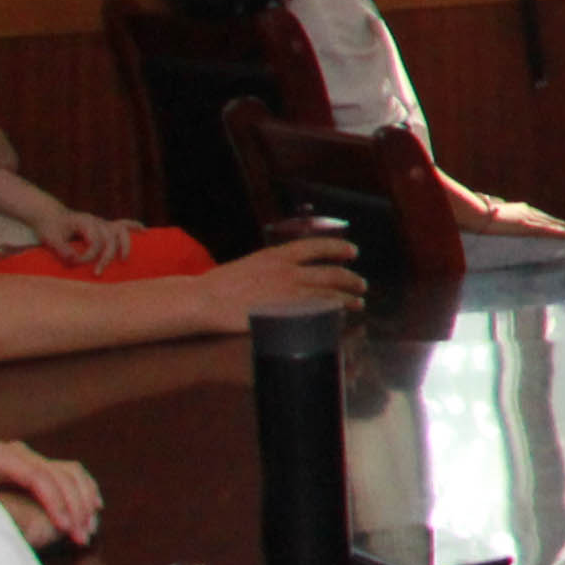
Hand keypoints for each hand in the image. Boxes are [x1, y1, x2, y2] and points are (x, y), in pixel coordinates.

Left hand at [0, 441, 100, 547]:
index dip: (57, 502)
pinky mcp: (31, 465)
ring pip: (70, 472)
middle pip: (59, 474)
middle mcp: (15, 452)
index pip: (39, 476)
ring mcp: (25, 457)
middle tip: (82, 535)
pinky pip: (69, 472)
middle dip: (75, 506)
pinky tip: (92, 508)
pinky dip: (84, 489)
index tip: (65, 528)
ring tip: (88, 528)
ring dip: (84, 500)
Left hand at [39, 211, 139, 271]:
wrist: (48, 215)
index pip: (95, 241)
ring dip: (124, 245)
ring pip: (120, 231)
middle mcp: (97, 221)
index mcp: (85, 222)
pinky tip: (144, 232)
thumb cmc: (49, 226)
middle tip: (98, 273)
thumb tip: (73, 261)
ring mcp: (102, 223)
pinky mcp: (104, 226)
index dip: (88, 255)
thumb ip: (61, 249)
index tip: (75, 263)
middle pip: (110, 239)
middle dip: (106, 257)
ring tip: (124, 259)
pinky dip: (134, 227)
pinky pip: (123, 224)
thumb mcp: (50, 238)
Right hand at [172, 241, 362, 332]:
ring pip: (329, 296)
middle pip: (332, 274)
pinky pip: (316, 315)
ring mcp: (288, 294)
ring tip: (357, 303)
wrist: (203, 300)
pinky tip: (338, 319)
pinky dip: (331, 316)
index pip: (318, 246)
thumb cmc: (223, 283)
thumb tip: (297, 270)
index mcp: (278, 256)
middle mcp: (288, 272)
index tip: (352, 252)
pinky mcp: (285, 315)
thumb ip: (277, 266)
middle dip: (351, 280)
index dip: (339, 248)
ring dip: (348, 300)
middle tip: (361, 285)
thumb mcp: (253, 263)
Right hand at [457, 191, 564, 240]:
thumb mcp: (490, 214)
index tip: (564, 227)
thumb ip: (497, 214)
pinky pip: (551, 231)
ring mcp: (528, 218)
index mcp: (519, 210)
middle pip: (551, 220)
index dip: (553, 223)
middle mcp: (527, 211)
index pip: (541, 218)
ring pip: (555, 225)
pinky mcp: (528, 226)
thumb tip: (496, 212)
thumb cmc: (477, 214)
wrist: (473, 212)